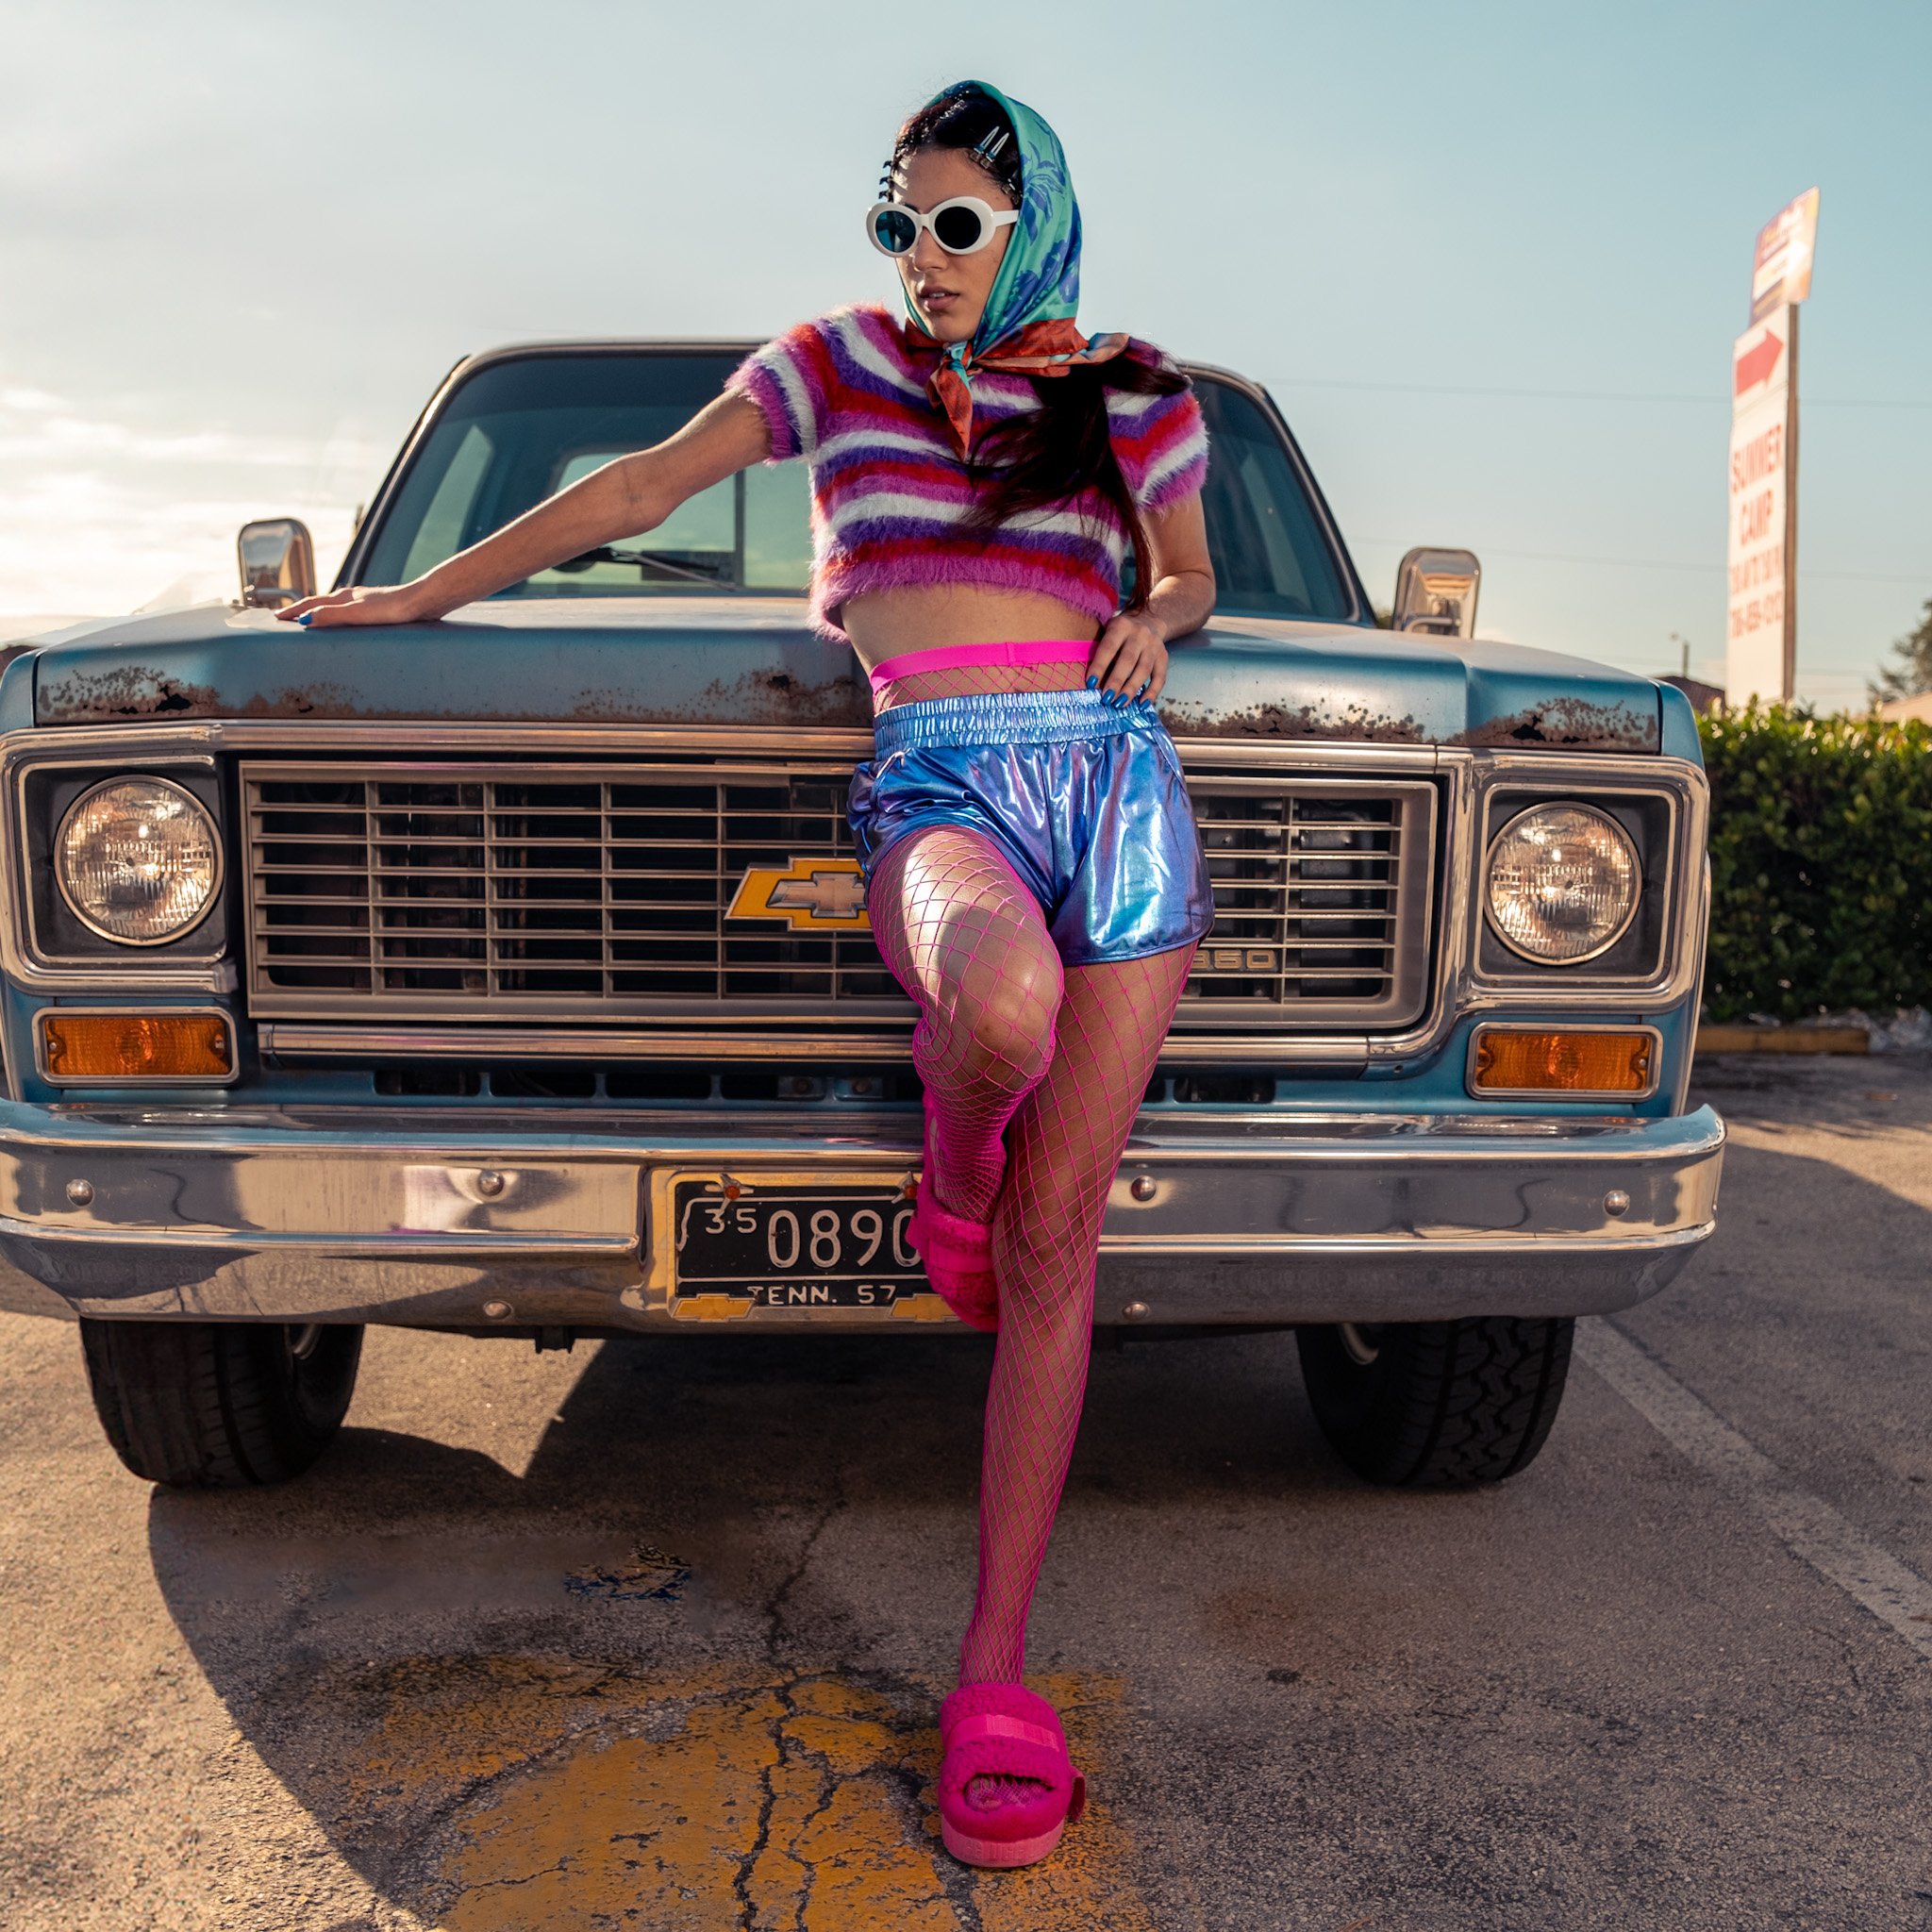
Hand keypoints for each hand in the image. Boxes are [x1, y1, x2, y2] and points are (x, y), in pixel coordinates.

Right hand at [275, 583, 436, 628]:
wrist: (424, 601)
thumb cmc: (393, 608)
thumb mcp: (357, 614)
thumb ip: (331, 616)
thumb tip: (304, 620)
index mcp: (344, 597)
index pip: (311, 603)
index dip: (293, 611)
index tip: (276, 617)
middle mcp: (353, 596)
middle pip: (321, 602)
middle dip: (302, 610)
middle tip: (286, 617)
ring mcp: (366, 601)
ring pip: (336, 606)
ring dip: (320, 612)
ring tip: (310, 619)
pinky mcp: (380, 609)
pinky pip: (351, 613)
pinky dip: (339, 617)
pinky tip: (349, 623)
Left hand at [1085, 612, 1168, 705]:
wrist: (1148, 620)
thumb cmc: (1120, 632)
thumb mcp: (1108, 632)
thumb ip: (1102, 652)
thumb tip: (1094, 684)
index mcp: (1121, 626)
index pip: (1108, 648)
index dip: (1099, 666)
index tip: (1090, 684)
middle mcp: (1139, 635)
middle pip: (1127, 660)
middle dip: (1116, 681)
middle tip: (1107, 699)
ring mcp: (1153, 646)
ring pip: (1143, 670)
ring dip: (1131, 689)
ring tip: (1120, 704)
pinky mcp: (1163, 657)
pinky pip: (1160, 677)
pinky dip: (1152, 693)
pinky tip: (1142, 705)